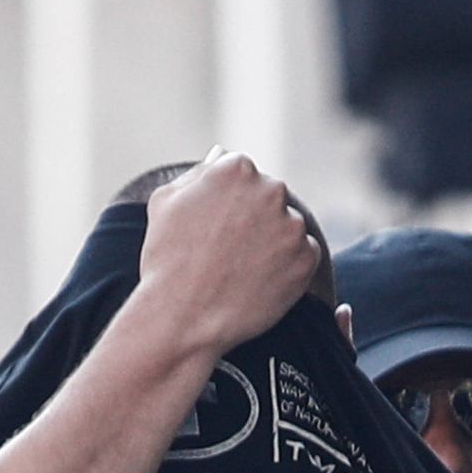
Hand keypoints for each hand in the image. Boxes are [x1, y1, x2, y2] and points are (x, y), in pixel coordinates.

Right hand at [134, 152, 325, 361]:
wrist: (182, 317)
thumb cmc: (166, 260)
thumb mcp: (165, 202)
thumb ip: (197, 173)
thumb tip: (220, 155)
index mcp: (237, 168)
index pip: (244, 177)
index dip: (229, 206)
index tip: (217, 231)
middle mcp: (270, 189)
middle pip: (271, 198)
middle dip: (255, 221)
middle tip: (230, 255)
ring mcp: (291, 224)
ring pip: (289, 227)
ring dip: (273, 244)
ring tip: (243, 272)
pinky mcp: (306, 258)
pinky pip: (304, 257)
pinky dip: (288, 269)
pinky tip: (259, 284)